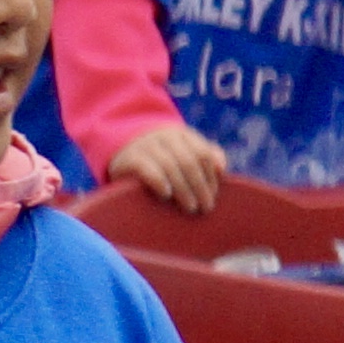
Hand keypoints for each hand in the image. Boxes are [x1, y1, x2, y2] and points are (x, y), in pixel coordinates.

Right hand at [110, 121, 227, 214]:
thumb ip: (206, 157)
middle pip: (188, 161)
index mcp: (182, 134)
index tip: (213, 196)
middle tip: (205, 207)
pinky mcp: (129, 157)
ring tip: (190, 207)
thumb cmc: (163, 158)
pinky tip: (166, 195)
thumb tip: (221, 167)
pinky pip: (147, 168)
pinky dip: (159, 182)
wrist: (122, 150)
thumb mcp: (184, 152)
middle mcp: (164, 136)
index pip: (203, 154)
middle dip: (200, 186)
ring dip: (183, 190)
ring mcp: (145, 145)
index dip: (210, 177)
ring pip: (170, 166)